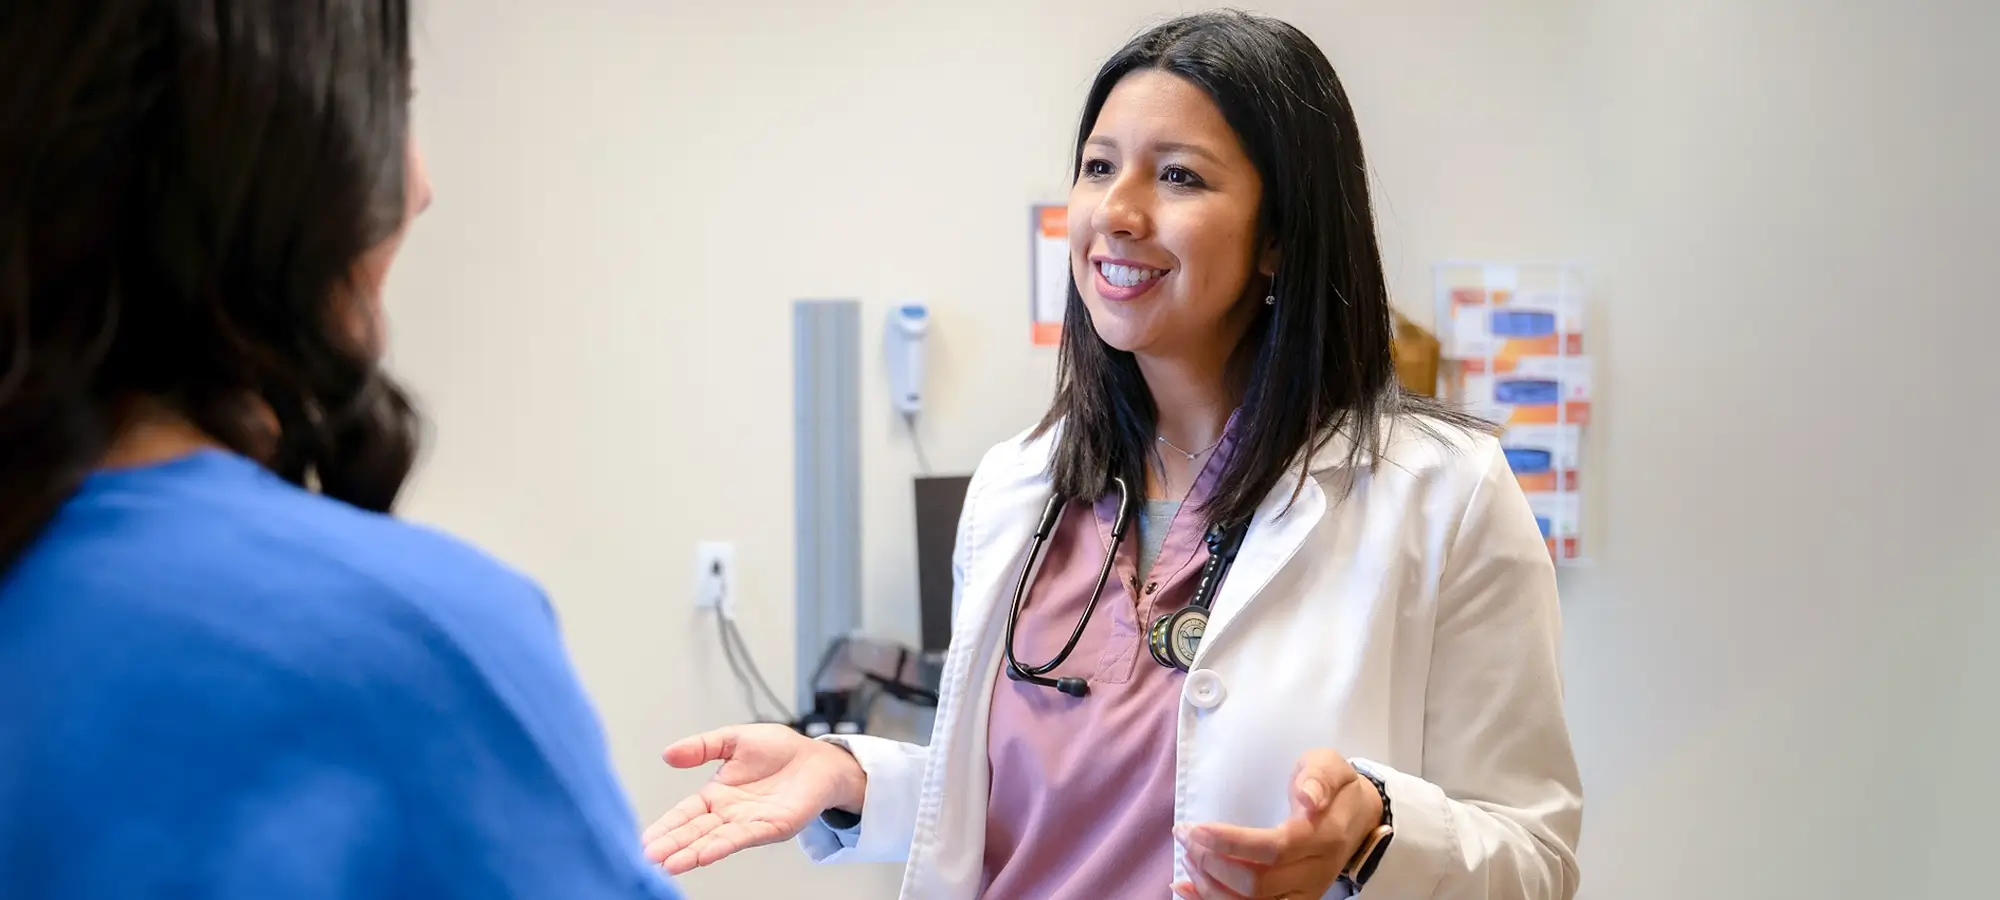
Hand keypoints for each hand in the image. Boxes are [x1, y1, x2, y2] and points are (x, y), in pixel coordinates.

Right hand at [641, 724, 866, 874]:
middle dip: (671, 845)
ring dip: (690, 853)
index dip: (666, 826)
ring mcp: (749, 823)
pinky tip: (702, 855)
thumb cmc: (780, 750)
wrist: (818, 759)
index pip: (685, 814)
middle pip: (694, 832)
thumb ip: (703, 746)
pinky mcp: (771, 827)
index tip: (645, 840)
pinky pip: (742, 838)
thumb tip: (668, 754)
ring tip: (667, 865)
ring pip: (714, 840)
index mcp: (717, 795)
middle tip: (647, 859)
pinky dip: (721, 846)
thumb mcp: (734, 740)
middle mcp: (729, 814)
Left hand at [1171, 749, 1383, 898]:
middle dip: (1211, 864)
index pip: (1273, 848)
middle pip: (1257, 884)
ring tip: (1187, 858)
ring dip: (1210, 887)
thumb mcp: (1332, 767)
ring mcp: (1304, 893)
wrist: (1360, 819)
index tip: (1196, 828)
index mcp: (1322, 836)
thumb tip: (1307, 797)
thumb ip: (1319, 777)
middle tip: (1185, 836)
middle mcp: (1314, 872)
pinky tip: (1186, 889)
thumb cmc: (1336, 788)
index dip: (1230, 843)